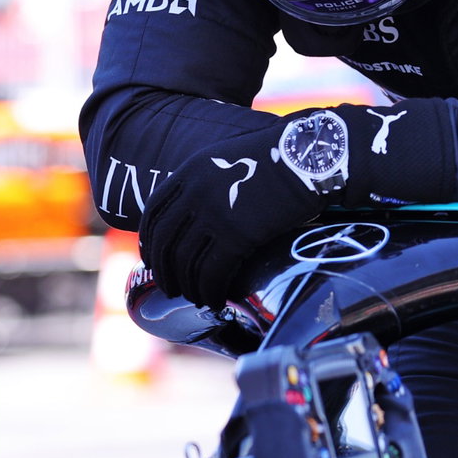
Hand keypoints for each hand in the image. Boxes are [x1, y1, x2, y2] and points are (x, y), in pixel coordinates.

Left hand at [139, 126, 323, 308]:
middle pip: (165, 243)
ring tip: (198, 298)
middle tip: (172, 289)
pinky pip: (212, 274)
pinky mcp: (237, 236)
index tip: (153, 260)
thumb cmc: (276, 158)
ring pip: (186, 263)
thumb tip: (197, 213)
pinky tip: (217, 300)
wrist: (307, 157)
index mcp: (189, 172)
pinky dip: (210, 292)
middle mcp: (195, 193)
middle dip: (165, 272)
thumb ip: (205, 182)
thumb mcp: (228, 158)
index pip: (153, 214)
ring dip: (189, 287)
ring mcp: (214, 215)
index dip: (149, 243)